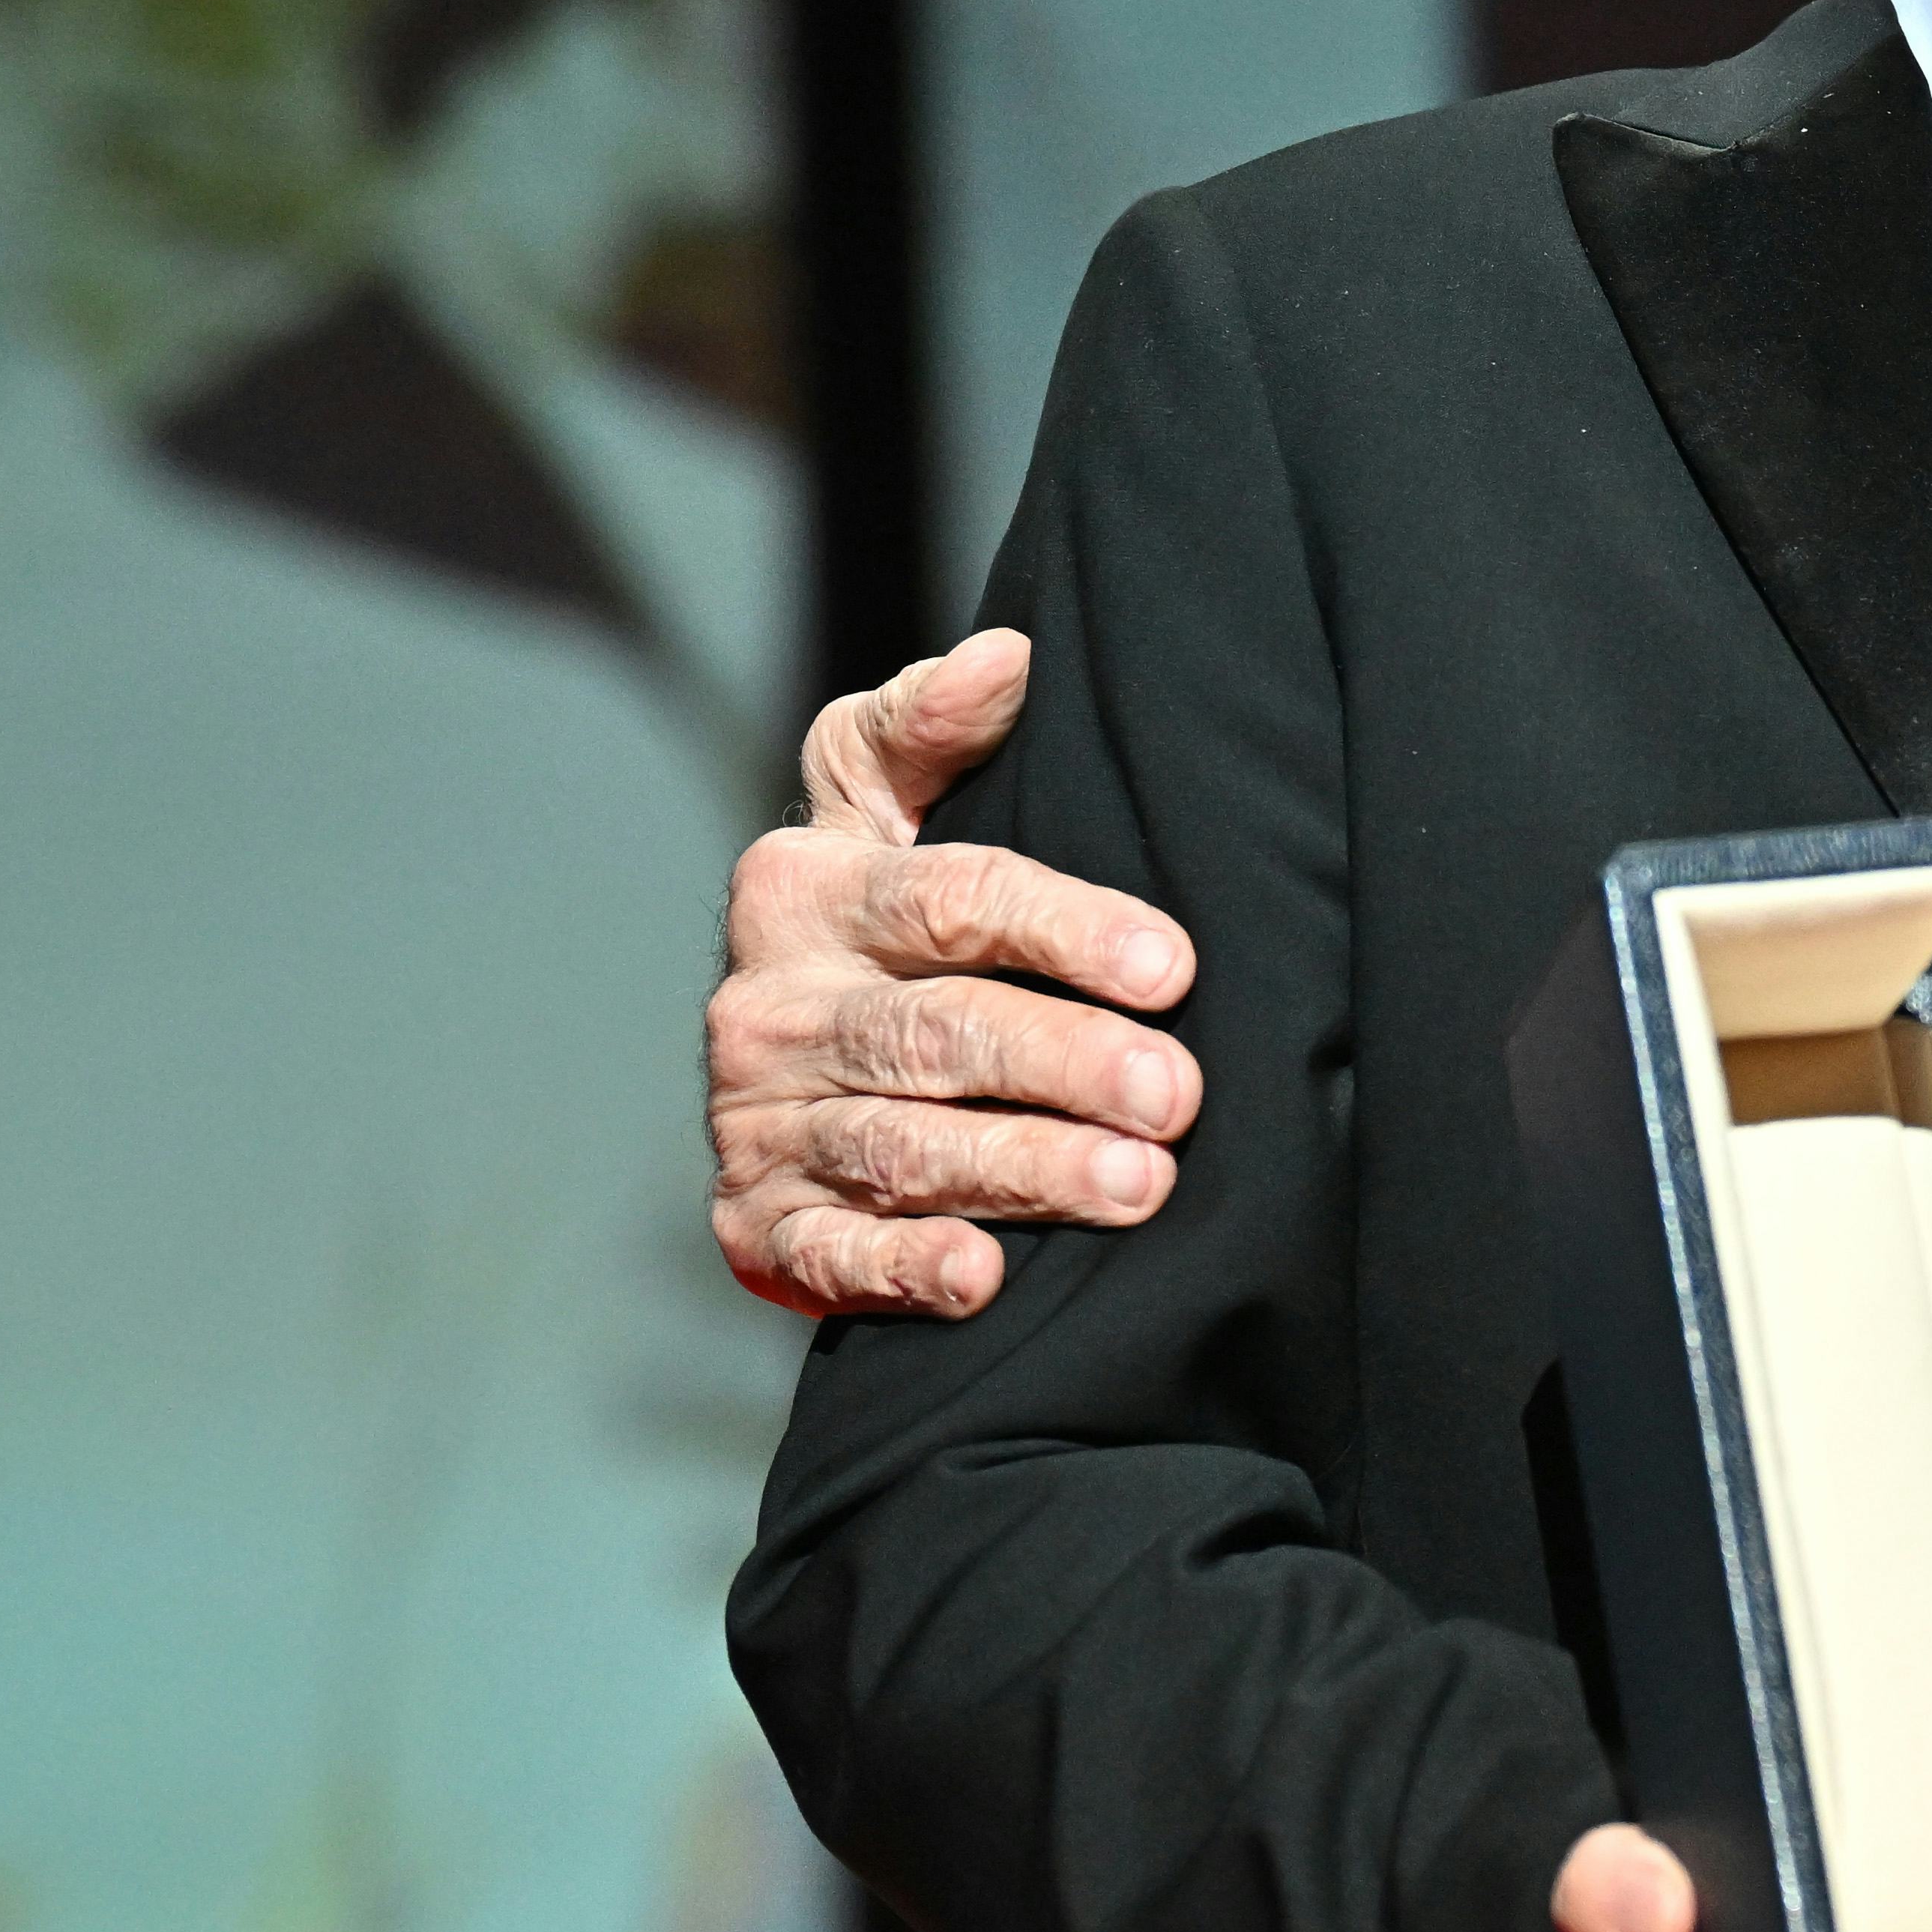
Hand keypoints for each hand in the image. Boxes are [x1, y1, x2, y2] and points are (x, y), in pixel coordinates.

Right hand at [706, 629, 1204, 1315]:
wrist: (786, 1066)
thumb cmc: (880, 915)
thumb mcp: (883, 801)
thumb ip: (930, 728)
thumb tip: (1008, 655)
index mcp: (804, 886)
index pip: (948, 898)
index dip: (1066, 929)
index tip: (1172, 963)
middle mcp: (767, 1002)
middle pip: (936, 1032)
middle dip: (1066, 1064)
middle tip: (1177, 1095)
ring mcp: (756, 1117)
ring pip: (902, 1146)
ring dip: (1025, 1170)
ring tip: (1139, 1183)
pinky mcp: (755, 1219)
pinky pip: (830, 1251)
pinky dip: (905, 1266)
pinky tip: (984, 1276)